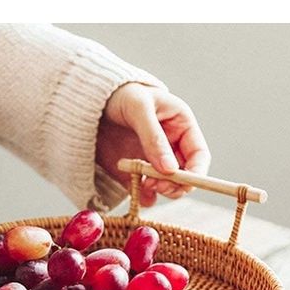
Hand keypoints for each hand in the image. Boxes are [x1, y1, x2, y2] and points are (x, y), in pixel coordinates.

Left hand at [96, 83, 210, 206]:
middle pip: (185, 175)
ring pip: (166, 185)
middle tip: (157, 185)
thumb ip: (154, 138)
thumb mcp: (139, 109)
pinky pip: (145, 190)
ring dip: (159, 190)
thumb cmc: (121, 94)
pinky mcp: (136, 171)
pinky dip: (143, 195)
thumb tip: (170, 170)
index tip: (184, 184)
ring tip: (143, 184)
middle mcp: (172, 146)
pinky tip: (136, 192)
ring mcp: (154, 160)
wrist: (90, 100)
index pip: (199, 155)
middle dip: (175, 185)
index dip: (196, 172)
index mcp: (182, 126)